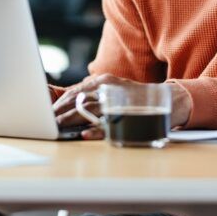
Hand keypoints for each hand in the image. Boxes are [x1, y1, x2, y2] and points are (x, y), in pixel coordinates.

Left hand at [53, 74, 192, 139]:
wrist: (168, 100)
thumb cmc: (135, 98)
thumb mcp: (113, 90)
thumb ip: (94, 95)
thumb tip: (70, 104)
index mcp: (104, 81)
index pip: (76, 91)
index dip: (60, 102)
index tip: (48, 112)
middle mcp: (109, 89)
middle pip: (79, 99)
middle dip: (61, 112)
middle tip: (48, 123)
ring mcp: (118, 102)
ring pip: (90, 110)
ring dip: (72, 119)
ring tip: (58, 127)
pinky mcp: (128, 116)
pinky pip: (109, 125)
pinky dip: (95, 130)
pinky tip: (84, 134)